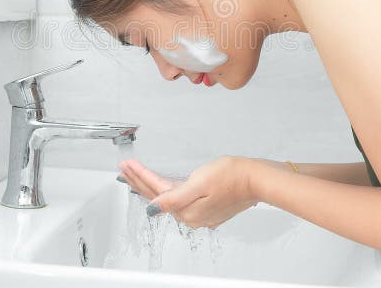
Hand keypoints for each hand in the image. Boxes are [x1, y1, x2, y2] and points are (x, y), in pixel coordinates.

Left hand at [120, 156, 258, 229]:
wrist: (256, 179)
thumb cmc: (231, 176)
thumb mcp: (199, 183)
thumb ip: (174, 198)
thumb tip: (153, 209)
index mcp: (187, 210)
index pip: (156, 191)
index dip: (139, 176)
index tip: (127, 165)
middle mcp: (192, 215)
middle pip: (158, 197)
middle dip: (139, 181)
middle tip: (124, 169)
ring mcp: (200, 213)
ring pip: (168, 198)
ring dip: (150, 186)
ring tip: (136, 176)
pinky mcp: (208, 207)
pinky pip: (180, 200)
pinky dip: (167, 192)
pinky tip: (162, 189)